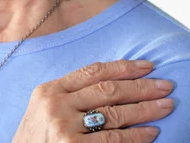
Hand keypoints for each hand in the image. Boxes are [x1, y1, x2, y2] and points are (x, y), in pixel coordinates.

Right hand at [13, 60, 173, 141]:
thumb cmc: (36, 137)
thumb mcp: (43, 108)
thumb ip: (68, 94)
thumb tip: (111, 83)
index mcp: (49, 90)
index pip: (92, 71)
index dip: (123, 67)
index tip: (147, 66)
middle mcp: (55, 105)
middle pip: (107, 89)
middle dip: (141, 86)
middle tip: (165, 85)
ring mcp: (64, 127)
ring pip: (114, 113)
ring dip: (145, 109)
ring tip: (166, 105)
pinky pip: (114, 139)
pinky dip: (136, 135)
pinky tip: (151, 132)